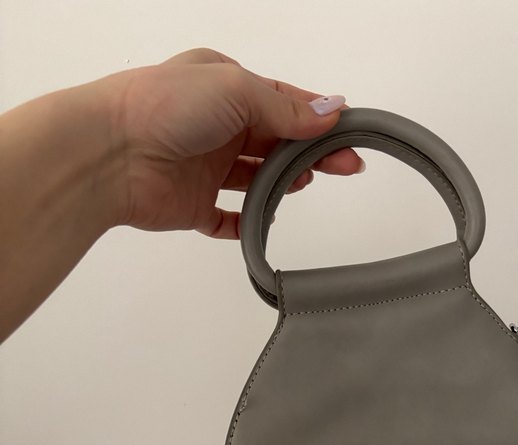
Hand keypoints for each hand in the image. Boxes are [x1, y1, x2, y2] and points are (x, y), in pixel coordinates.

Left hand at [102, 47, 362, 238]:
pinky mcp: (193, 205)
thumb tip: (330, 111)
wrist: (107, 153)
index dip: (318, 119)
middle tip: (346, 167)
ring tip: (302, 183)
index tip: (350, 135)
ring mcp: (204, 167)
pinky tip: (268, 220)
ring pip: (257, 178)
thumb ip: (285, 108)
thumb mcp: (236, 90)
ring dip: (283, 182)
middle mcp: (215, 124)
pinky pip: (228, 220)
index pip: (283, 102)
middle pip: (276, 142)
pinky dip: (248, 223)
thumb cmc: (162, 106)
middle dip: (311, 153)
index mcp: (224, 86)